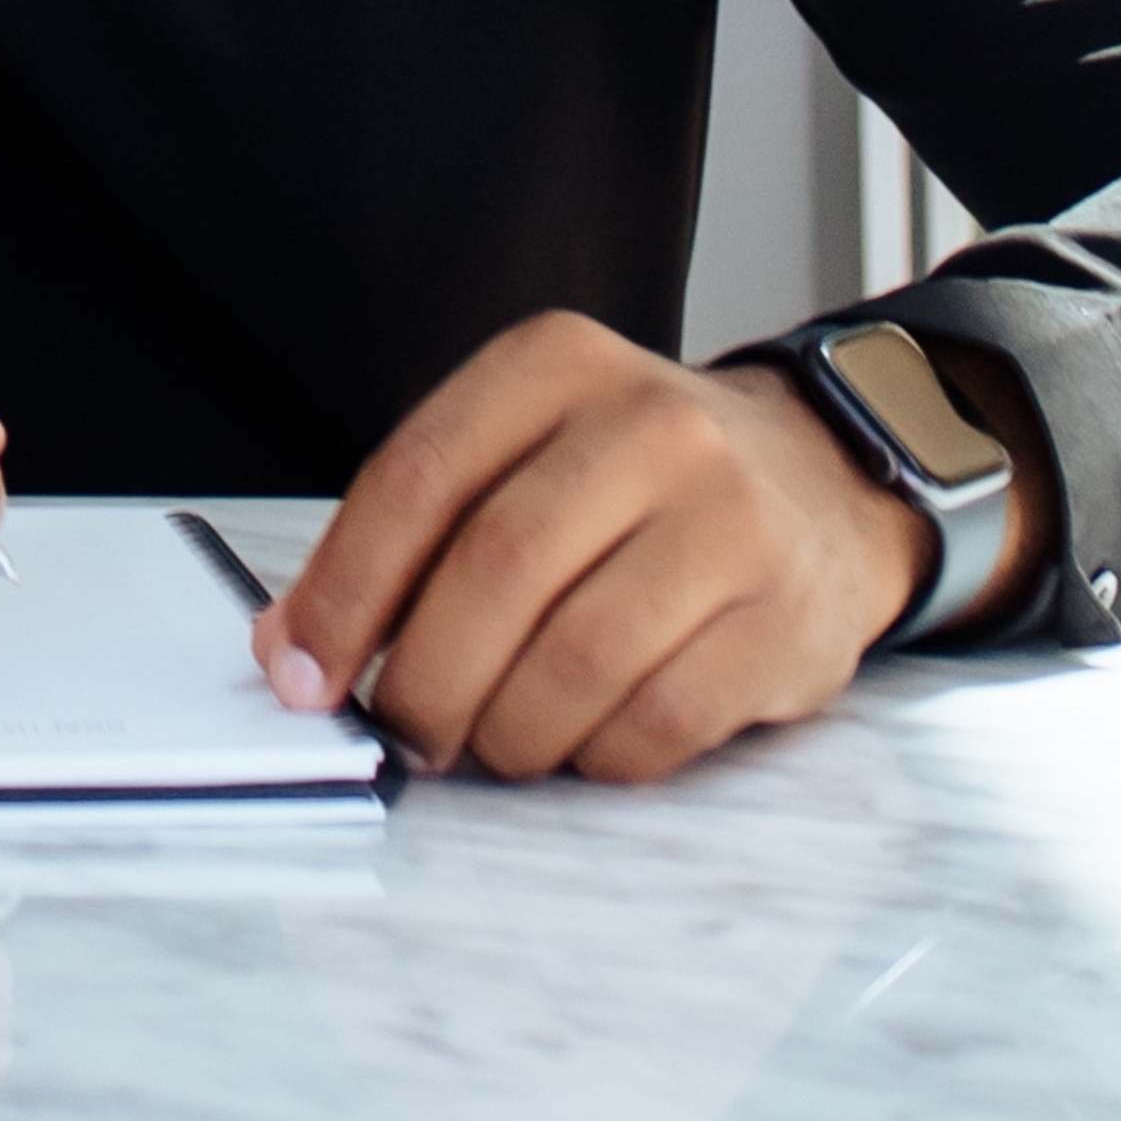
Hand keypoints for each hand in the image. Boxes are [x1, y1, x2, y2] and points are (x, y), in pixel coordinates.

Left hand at [258, 313, 1044, 784]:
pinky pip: (659, 721)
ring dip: (508, 730)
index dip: (345, 587)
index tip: (298, 669)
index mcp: (557, 365)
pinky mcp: (785, 625)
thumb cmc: (640, 478)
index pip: (419, 477)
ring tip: (489, 743)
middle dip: (424, 676)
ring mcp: (729, 524)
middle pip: (496, 569)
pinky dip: (596, 755)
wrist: (825, 483)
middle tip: (399, 731)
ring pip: (577, 658)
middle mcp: (649, 428)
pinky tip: (581, 744)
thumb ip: (417, 531)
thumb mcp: (527, 448)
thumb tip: (296, 645)